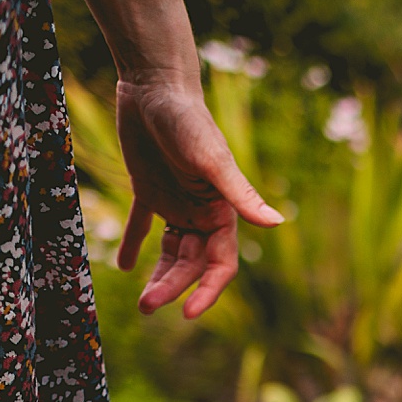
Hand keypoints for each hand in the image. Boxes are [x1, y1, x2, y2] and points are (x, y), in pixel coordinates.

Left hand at [113, 79, 283, 318]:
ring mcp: (177, 203)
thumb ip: (242, 195)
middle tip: (147, 306)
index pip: (221, 263)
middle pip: (192, 264)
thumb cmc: (188, 121)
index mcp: (221, 211)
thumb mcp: (212, 161)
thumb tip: (277, 223)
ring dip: (159, 276)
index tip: (188, 314)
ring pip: (172, 252)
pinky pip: (144, 225)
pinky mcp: (149, 189)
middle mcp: (202, 212)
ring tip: (141, 300)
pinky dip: (135, 245)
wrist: (155, 88)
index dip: (208, 290)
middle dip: (174, 287)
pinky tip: (124, 265)